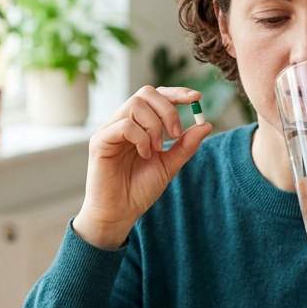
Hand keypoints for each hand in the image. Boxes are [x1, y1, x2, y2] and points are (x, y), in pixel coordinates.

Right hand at [72, 86, 212, 248]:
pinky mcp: (100, 140)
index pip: (156, 96)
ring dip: (154, 126)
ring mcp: (110, 129)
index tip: (196, 98)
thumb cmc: (139, 191)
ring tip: (157, 149)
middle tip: (175, 135)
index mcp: (138, 125)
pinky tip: (145, 154)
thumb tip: (206, 124)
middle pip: (146, 93)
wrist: (119, 214)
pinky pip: (125, 125)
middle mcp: (122, 122)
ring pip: (135, 104)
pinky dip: (141, 138)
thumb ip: (185, 146)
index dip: (176, 93)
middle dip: (168, 110)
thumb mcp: (169, 166)